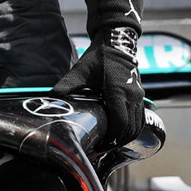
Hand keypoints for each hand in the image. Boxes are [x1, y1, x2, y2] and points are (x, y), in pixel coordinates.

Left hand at [51, 26, 143, 149]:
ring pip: (137, 125)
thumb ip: (66, 86)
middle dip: (117, 141)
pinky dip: (132, 129)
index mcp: (118, 91)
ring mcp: (139, 95)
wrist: (116, 41)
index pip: (120, 123)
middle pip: (130, 128)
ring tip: (110, 144)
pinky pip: (140, 118)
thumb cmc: (98, 57)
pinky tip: (119, 133)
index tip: (99, 144)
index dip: (111, 138)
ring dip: (126, 137)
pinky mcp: (140, 95)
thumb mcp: (79, 71)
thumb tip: (50, 99)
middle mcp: (133, 95)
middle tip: (102, 149)